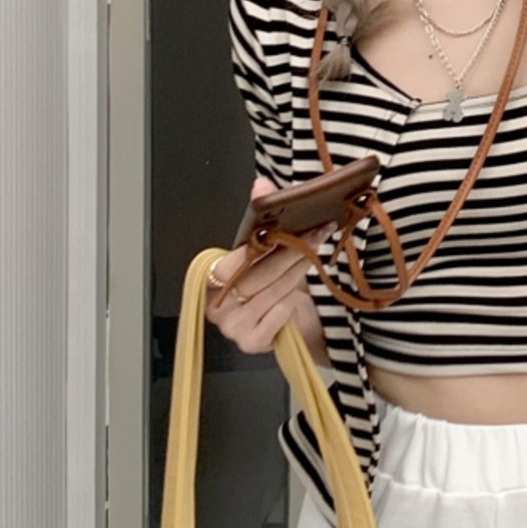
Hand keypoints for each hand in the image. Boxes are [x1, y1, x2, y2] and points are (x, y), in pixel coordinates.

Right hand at [205, 177, 331, 353]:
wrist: (293, 320)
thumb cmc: (275, 283)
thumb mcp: (267, 251)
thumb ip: (260, 216)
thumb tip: (261, 184)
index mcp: (212, 279)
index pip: (230, 263)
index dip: (257, 248)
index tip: (282, 232)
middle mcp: (216, 305)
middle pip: (255, 277)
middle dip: (289, 253)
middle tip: (315, 234)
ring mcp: (231, 327)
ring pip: (270, 294)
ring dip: (297, 273)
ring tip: (313, 255)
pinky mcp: (250, 342)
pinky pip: (276, 317)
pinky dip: (289, 305)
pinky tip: (295, 298)